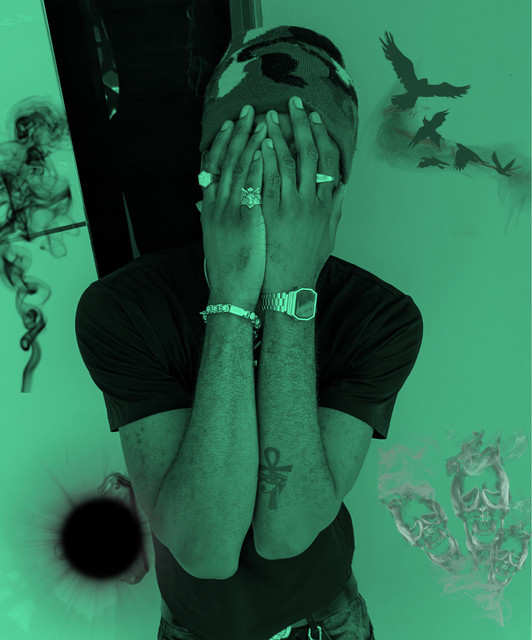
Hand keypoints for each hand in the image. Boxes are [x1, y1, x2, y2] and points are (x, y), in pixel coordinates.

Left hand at [259, 96, 346, 292]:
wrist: (289, 284)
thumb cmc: (306, 261)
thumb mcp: (328, 234)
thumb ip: (334, 208)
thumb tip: (339, 186)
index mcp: (326, 204)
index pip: (328, 160)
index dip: (322, 135)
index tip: (314, 117)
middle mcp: (311, 201)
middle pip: (310, 154)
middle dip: (302, 125)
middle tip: (293, 103)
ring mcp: (291, 206)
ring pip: (289, 162)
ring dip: (280, 136)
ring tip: (270, 115)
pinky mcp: (271, 213)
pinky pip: (269, 179)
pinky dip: (267, 159)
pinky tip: (261, 142)